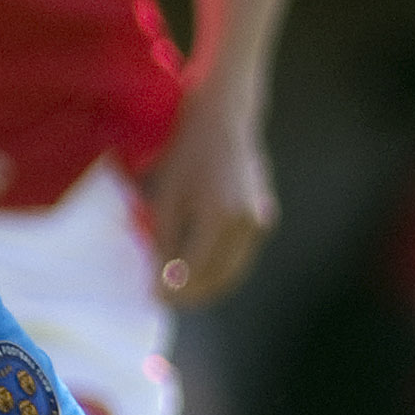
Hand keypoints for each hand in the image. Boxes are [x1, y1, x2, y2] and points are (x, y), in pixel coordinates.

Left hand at [141, 85, 275, 304]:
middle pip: (218, 279)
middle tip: (163, 297)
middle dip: (190, 294)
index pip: (195, 272)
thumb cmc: (187, 150)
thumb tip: (162, 283)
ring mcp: (260, 222)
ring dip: (206, 284)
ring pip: (233, 272)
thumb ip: (164, 242)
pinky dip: (219, 266)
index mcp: (220, 217)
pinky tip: (196, 265)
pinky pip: (239, 255)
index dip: (172, 291)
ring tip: (176, 286)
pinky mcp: (263, 219)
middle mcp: (247, 224)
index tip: (152, 297)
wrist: (224, 117)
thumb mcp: (166, 196)